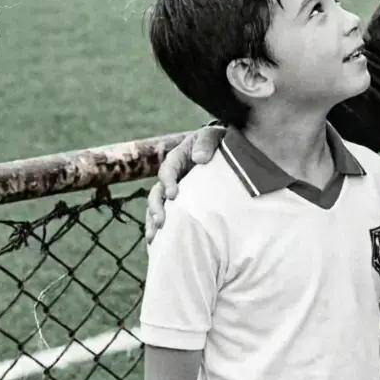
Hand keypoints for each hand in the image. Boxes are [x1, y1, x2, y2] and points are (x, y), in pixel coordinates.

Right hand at [146, 125, 225, 243]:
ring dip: (154, 221)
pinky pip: (169, 217)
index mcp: (177, 159)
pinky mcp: (181, 205)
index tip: (173, 195)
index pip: (167, 170)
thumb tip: (198, 158)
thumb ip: (206, 143)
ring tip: (154, 237)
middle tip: (160, 221)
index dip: (167, 182)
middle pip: (156, 193)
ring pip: (158, 207)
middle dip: (156, 207)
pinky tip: (159, 244)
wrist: (226, 152)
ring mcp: (175, 192)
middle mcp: (172, 177)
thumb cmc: (219, 142)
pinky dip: (162, 229)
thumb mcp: (213, 136)